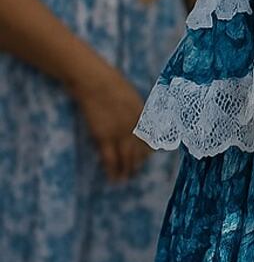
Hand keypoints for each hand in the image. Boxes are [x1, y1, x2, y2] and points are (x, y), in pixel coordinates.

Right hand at [71, 62, 150, 181]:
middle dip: (138, 163)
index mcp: (143, 116)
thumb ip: (137, 112)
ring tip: (126, 178)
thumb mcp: (132, 97)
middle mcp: (134, 127)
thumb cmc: (112, 84)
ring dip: (127, 170)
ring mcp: (119, 133)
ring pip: (127, 158)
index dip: (149, 150)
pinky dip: (112, 170)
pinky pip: (110, 158)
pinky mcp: (103, 137)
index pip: (150, 139)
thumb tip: (141, 122)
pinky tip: (113, 178)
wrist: (95, 82)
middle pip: (139, 151)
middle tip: (136, 171)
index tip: (147, 157)